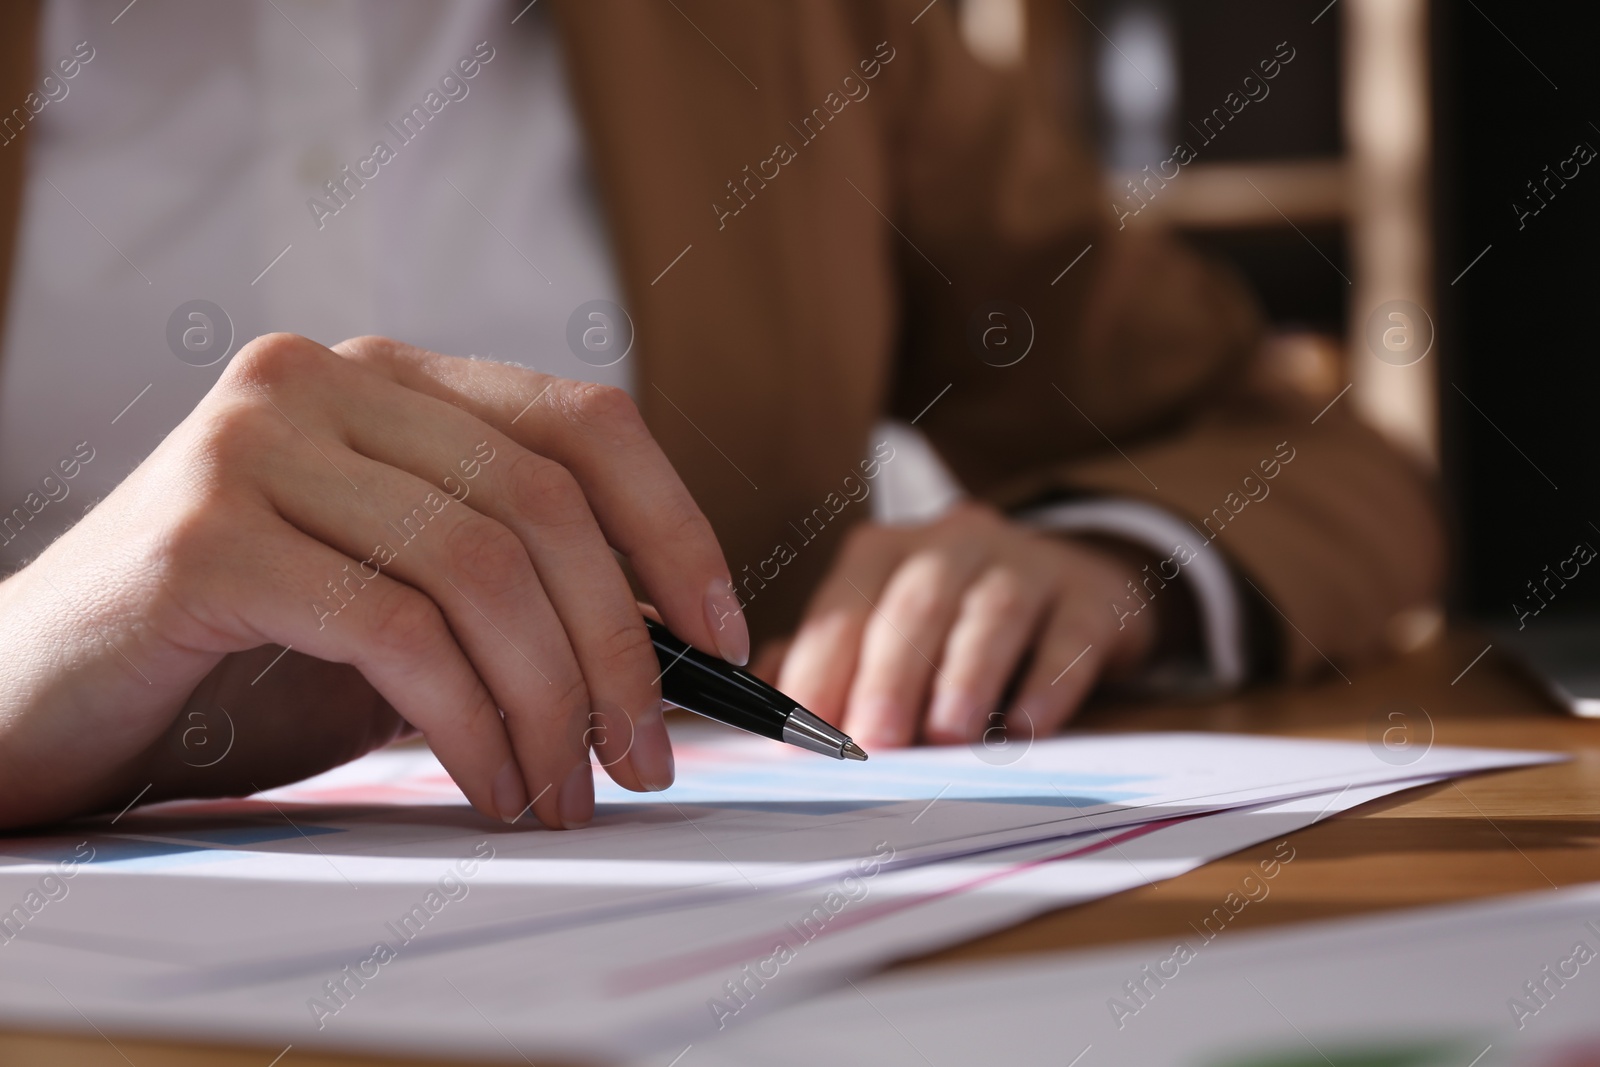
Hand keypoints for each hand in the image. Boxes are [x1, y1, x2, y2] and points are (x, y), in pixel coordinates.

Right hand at [0, 334, 748, 830]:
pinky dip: (470, 724)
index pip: (586, 424)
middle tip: (647, 760)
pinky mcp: (205, 535)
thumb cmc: (243, 654)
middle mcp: (328, 381)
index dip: (676, 531)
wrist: (41, 693)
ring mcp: (258, 444)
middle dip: (621, 652)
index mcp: (394, 379)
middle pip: (545, 506)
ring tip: (563, 792)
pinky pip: (395, 633)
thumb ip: (514, 592)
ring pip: (480, 570)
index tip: (728, 638)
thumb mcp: (405, 601)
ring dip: (549, 705)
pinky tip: (490, 784)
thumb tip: (670, 651)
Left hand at [764, 504, 1156, 748]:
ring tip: (947, 734)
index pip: (844, 607)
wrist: (1076, 585)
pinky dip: (1047, 682)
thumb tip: (762, 704)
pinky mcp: (1091, 596)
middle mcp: (953, 543)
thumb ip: (822, 661)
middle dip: (888, 674)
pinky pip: (1070, 634)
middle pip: (915, 602)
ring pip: (992, 610)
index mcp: (886, 551)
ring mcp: (1028, 562)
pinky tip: (1026, 726)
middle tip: (873, 740)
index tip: (800, 736)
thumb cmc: (956, 624)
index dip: (820, 670)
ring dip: (965, 674)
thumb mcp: (884, 630)